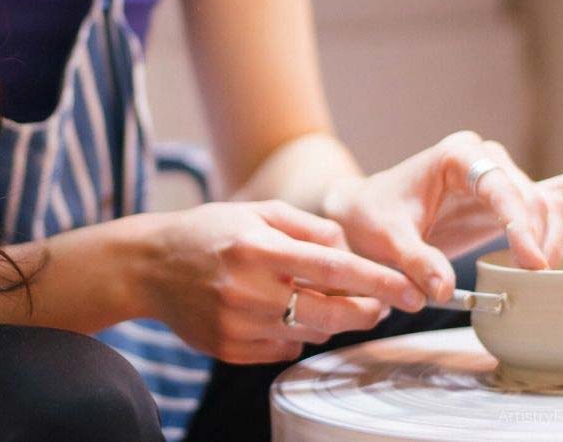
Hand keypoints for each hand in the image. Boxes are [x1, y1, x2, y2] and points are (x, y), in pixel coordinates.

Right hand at [139, 201, 426, 363]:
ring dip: (328, 321)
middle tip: (379, 304)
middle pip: (331, 314)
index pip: (335, 270)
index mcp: (260, 248)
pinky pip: (283, 349)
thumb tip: (350, 253)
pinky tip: (277, 313)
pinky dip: (293, 334)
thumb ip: (309, 228)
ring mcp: (238, 324)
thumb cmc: (210, 232)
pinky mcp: (229, 349)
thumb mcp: (259, 212)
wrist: (150, 266)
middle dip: (366, 311)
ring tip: (315, 298)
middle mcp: (249, 289)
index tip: (412, 292)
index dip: (380, 282)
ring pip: (310, 334)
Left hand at [321, 132, 562, 302]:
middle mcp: (485, 159)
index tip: (532, 262)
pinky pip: (554, 192)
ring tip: (546, 266)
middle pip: (532, 196)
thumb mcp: (386, 239)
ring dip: (552, 234)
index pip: (501, 189)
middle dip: (539, 236)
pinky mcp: (504, 198)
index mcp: (457, 156)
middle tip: (536, 276)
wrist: (364, 212)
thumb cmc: (371, 218)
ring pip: (546, 201)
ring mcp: (498, 176)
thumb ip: (414, 261)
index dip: (520, 225)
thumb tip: (444, 291)